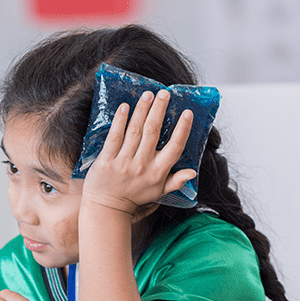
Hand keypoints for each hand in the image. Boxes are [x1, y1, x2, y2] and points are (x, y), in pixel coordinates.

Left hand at [82, 90, 195, 214]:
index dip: (182, 130)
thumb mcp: (158, 192)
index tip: (187, 113)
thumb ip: (176, 181)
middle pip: (153, 133)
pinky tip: (124, 107)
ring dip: (141, 111)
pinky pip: (114, 138)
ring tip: (148, 95)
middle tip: (164, 94)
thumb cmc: (134, 196)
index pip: (175, 148)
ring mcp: (123, 162)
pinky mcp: (106, 160)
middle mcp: (142, 165)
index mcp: (158, 172)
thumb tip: (193, 172)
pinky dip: (119, 122)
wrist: (107, 207)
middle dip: (159, 111)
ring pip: (135, 132)